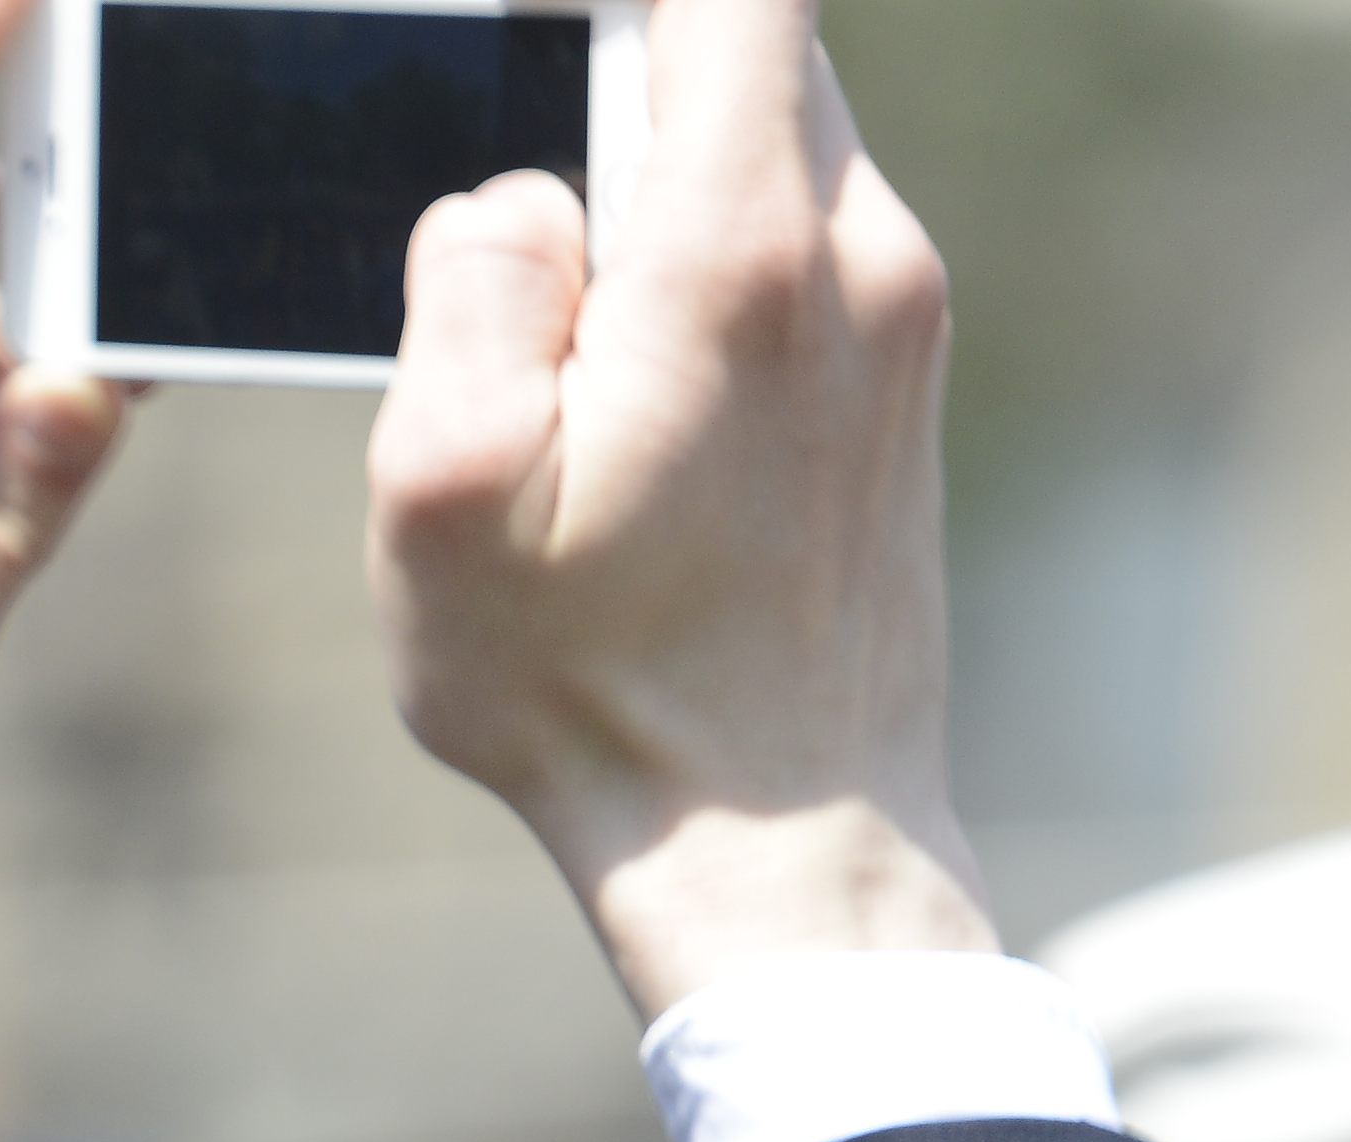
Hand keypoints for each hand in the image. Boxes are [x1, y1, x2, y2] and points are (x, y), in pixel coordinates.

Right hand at [365, 0, 992, 1019]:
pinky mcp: (900, 381)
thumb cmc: (593, 695)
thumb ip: (471, 284)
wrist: (780, 850)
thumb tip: (524, 187)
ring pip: (772, 139)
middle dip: (623, 70)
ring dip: (657, 184)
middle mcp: (859, 252)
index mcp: (739, 247)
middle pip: (750, 38)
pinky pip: (795, 241)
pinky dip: (702, 260)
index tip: (536, 27)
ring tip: (571, 346)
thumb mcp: (449, 496)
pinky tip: (631, 398)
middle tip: (527, 209)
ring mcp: (901, 317)